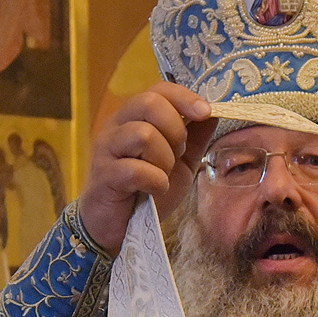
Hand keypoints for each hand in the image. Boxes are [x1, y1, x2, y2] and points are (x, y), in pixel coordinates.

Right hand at [77, 83, 214, 252]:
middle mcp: (117, 126)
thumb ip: (194, 138)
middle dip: (175, 131)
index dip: (184, 98)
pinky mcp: (104, 175)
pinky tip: (154, 190)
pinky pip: (136, 169)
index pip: (159, 90)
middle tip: (176, 155)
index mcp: (135, 118)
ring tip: (162, 175)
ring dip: (164, 159)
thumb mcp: (180, 162)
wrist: (118, 226)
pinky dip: (154, 182)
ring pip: (144, 134)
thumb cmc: (146, 190)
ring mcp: (107, 149)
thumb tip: (213, 112)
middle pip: (149, 103)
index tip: (205, 112)